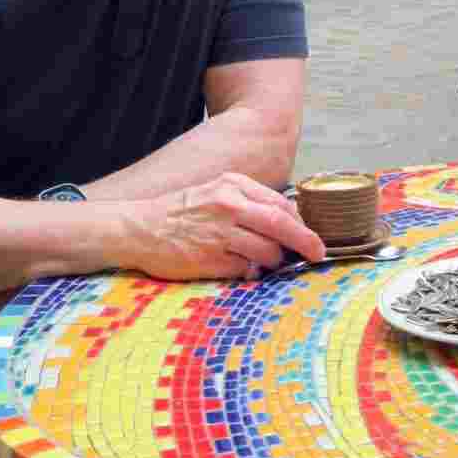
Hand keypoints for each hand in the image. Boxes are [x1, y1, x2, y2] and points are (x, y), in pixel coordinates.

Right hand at [133, 171, 325, 281]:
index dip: (301, 222)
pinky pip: (245, 270)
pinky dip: (251, 272)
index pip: (280, 203)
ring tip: (266, 263)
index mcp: (233, 185)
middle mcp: (229, 206)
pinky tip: (242, 269)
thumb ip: (248, 201)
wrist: (138, 228)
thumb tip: (285, 220)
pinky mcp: (209, 259)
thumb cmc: (181, 212)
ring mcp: (220, 233)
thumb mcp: (215, 191)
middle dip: (305, 241)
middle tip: (318, 253)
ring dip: (274, 261)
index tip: (312, 235)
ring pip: (266, 250)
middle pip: (280, 224)